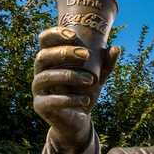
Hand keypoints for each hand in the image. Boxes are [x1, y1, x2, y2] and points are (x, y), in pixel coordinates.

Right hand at [32, 26, 119, 153]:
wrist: (78, 120)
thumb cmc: (84, 92)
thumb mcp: (98, 77)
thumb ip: (105, 64)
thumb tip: (116, 48)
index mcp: (50, 60)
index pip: (45, 40)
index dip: (55, 34)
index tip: (73, 35)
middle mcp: (40, 72)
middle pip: (43, 56)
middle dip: (64, 53)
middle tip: (86, 54)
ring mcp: (37, 89)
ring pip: (47, 77)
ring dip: (70, 76)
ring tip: (90, 80)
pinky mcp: (40, 106)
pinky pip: (51, 100)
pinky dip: (69, 99)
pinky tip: (85, 99)